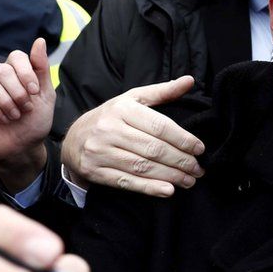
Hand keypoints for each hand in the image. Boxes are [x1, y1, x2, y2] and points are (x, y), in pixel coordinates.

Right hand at [0, 38, 54, 191]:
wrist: (21, 148)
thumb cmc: (34, 122)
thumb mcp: (45, 95)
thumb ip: (41, 69)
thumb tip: (39, 40)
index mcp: (15, 72)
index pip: (16, 56)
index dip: (26, 73)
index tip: (34, 92)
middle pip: (2, 69)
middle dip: (17, 90)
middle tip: (25, 108)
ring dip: (6, 101)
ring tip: (15, 116)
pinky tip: (2, 118)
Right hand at [61, 76, 204, 196]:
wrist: (72, 140)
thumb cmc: (111, 117)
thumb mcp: (133, 99)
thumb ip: (162, 92)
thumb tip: (190, 80)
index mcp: (122, 109)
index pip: (160, 126)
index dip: (183, 139)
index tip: (200, 149)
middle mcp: (109, 129)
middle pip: (154, 149)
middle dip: (181, 161)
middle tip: (198, 169)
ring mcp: (100, 152)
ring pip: (143, 167)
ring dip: (171, 176)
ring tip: (189, 180)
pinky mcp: (95, 171)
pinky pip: (127, 182)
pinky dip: (149, 188)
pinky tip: (168, 190)